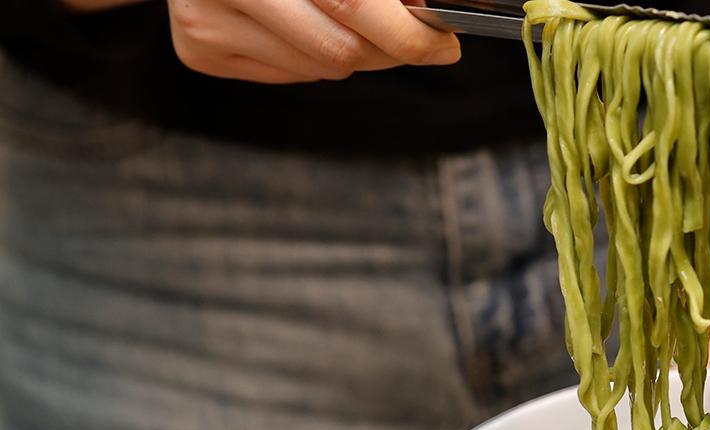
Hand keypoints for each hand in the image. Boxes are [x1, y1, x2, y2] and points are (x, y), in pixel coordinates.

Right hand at [164, 0, 460, 83]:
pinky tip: (298, 22)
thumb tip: (424, 12)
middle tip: (412, 36)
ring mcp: (204, 20)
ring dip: (351, 51)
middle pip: (342, 50)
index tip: (443, 45)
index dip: (408, 34)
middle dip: (390, 48)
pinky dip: (312, 56)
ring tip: (342, 16)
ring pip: (321, 68)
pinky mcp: (199, 50)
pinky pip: (291, 74)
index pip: (353, 3)